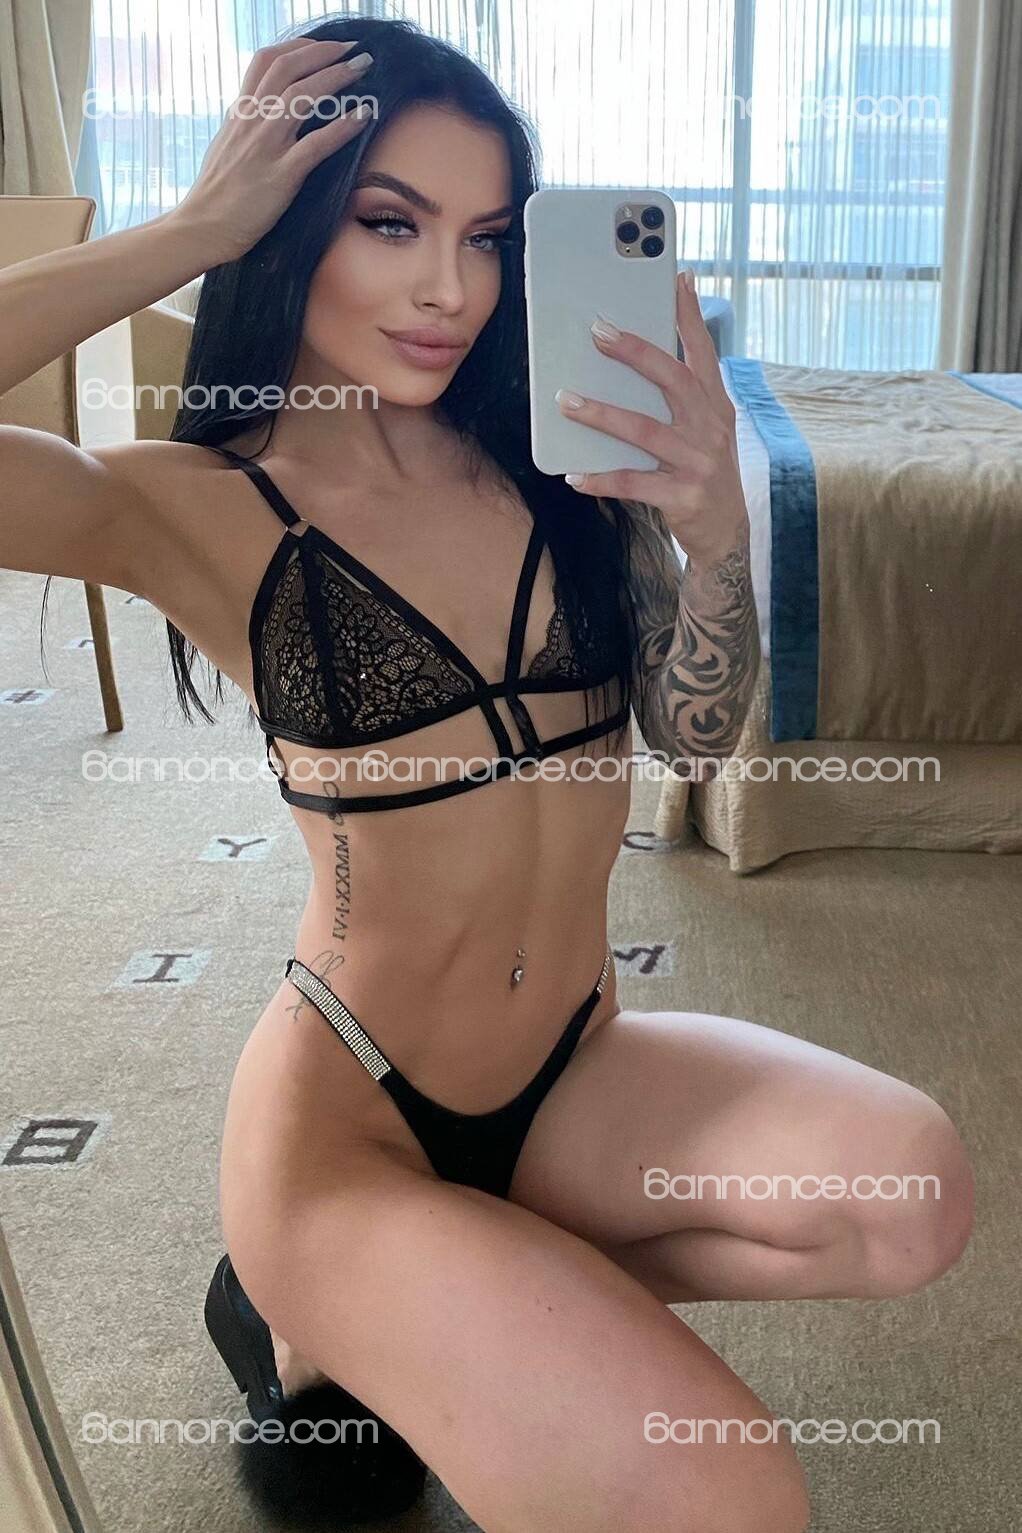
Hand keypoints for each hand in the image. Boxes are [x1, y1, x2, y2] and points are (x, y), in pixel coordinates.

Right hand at [171, 37, 374, 265]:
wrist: (202, 227)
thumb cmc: (216, 194)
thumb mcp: (226, 145)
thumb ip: (245, 125)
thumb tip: (259, 112)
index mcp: (240, 112)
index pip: (267, 61)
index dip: (298, 46)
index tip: (323, 47)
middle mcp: (252, 120)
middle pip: (288, 68)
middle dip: (324, 52)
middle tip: (353, 50)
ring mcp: (266, 146)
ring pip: (303, 96)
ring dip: (337, 77)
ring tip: (363, 69)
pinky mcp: (281, 175)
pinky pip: (316, 144)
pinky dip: (342, 126)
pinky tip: (362, 116)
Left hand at [554, 270, 747, 569]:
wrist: (727, 533)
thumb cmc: (705, 472)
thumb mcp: (707, 429)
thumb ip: (686, 394)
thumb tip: (649, 356)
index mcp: (715, 406)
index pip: (703, 353)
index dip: (690, 316)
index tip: (676, 279)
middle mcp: (711, 429)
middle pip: (674, 381)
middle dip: (636, 353)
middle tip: (599, 331)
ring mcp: (698, 463)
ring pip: (646, 431)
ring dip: (602, 414)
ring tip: (566, 401)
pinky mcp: (682, 497)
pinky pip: (635, 484)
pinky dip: (603, 479)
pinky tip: (575, 475)